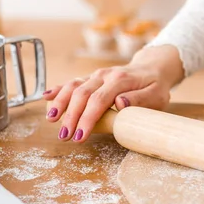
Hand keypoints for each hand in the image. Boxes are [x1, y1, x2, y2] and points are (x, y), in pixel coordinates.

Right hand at [43, 45, 183, 142]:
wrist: (153, 68)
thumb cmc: (156, 86)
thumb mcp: (157, 96)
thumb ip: (140, 99)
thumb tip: (120, 102)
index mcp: (121, 79)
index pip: (99, 100)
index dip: (87, 119)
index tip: (80, 136)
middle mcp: (105, 75)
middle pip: (82, 94)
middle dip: (71, 116)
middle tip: (64, 136)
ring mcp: (97, 75)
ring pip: (73, 85)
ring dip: (60, 102)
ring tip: (51, 119)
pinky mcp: (92, 78)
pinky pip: (72, 82)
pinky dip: (59, 89)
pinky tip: (46, 97)